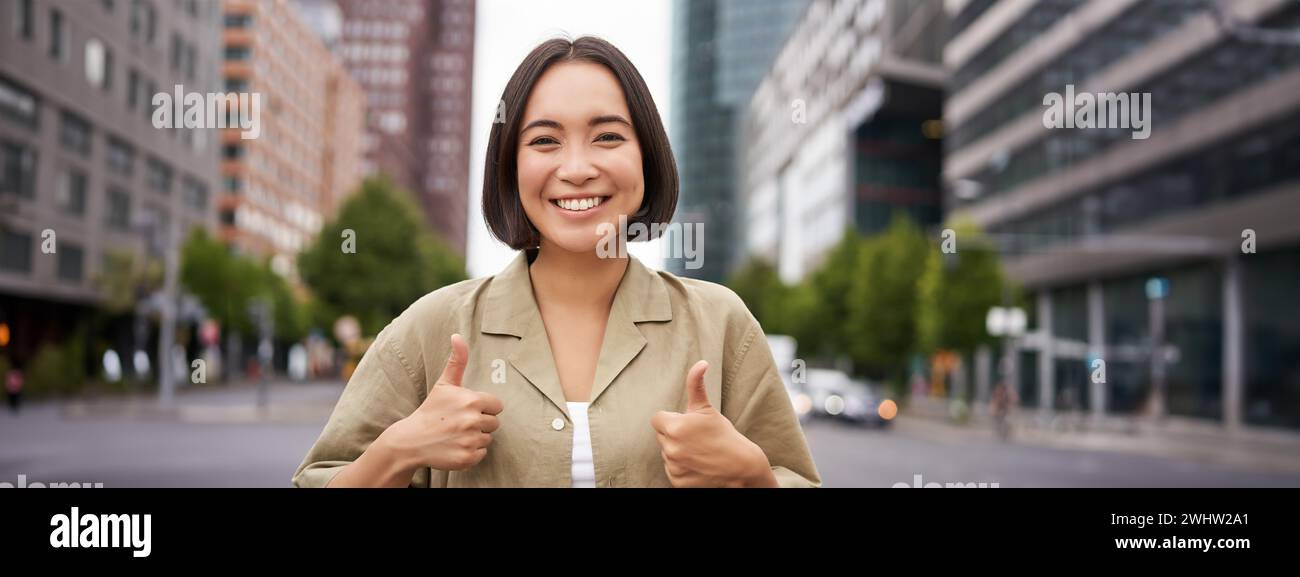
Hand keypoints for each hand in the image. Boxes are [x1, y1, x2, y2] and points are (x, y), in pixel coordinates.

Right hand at [377, 334, 503, 471]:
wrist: (411, 440)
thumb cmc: (431, 410)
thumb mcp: (444, 384)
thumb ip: (457, 361)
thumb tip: (457, 335)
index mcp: (472, 400)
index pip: (497, 405)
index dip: (484, 407)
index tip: (468, 409)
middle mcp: (472, 421)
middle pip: (495, 423)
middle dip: (480, 423)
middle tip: (460, 423)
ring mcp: (470, 440)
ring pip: (488, 439)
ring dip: (475, 438)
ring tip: (456, 434)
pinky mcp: (467, 458)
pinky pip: (482, 454)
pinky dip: (471, 452)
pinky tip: (456, 446)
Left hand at [650, 360, 776, 487]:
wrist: (741, 466)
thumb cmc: (724, 434)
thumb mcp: (707, 408)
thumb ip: (696, 384)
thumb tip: (701, 362)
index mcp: (674, 427)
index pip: (657, 419)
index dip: (672, 419)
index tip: (687, 423)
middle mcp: (670, 448)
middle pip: (662, 436)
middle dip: (674, 434)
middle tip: (696, 437)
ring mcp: (673, 466)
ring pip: (667, 453)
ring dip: (678, 450)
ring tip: (699, 451)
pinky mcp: (676, 481)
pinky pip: (672, 469)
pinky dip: (682, 467)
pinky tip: (698, 464)